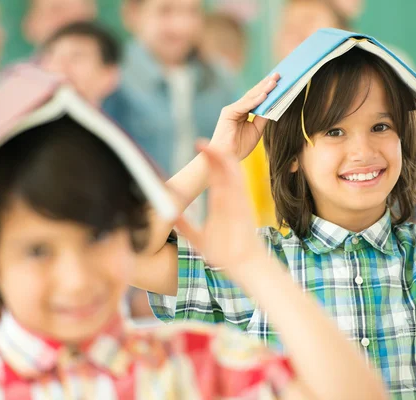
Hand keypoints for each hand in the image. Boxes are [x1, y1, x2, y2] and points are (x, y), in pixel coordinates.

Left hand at [175, 142, 265, 277]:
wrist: (245, 266)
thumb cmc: (225, 254)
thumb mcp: (198, 238)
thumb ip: (185, 227)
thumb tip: (170, 217)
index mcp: (220, 203)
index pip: (213, 178)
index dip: (207, 163)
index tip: (197, 148)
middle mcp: (229, 199)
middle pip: (221, 172)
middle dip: (212, 156)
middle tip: (200, 142)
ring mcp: (237, 203)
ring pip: (231, 176)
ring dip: (223, 161)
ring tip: (214, 145)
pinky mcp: (243, 208)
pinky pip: (239, 187)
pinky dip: (234, 173)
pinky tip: (229, 160)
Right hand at [209, 73, 279, 160]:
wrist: (227, 157)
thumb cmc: (240, 146)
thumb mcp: (256, 130)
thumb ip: (263, 117)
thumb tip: (273, 105)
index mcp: (243, 112)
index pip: (257, 98)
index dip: (268, 90)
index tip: (279, 82)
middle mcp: (237, 108)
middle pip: (254, 94)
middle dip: (266, 84)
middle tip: (278, 75)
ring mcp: (232, 109)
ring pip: (250, 97)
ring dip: (263, 89)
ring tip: (274, 81)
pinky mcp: (228, 112)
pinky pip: (245, 105)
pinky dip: (255, 100)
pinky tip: (265, 95)